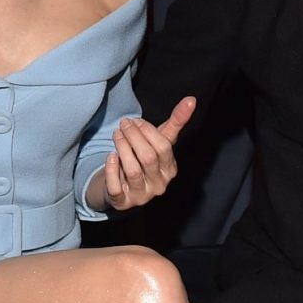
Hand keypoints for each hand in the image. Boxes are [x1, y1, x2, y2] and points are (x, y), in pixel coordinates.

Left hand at [99, 96, 195, 211]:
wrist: (122, 186)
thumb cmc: (143, 158)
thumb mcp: (159, 141)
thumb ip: (176, 121)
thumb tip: (192, 99)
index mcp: (170, 169)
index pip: (163, 147)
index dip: (147, 130)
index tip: (134, 120)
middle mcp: (159, 185)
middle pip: (148, 158)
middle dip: (134, 137)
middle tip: (123, 123)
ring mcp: (141, 196)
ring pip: (133, 171)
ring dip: (123, 148)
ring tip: (116, 134)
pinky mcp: (122, 203)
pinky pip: (116, 188)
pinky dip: (112, 170)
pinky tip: (110, 156)